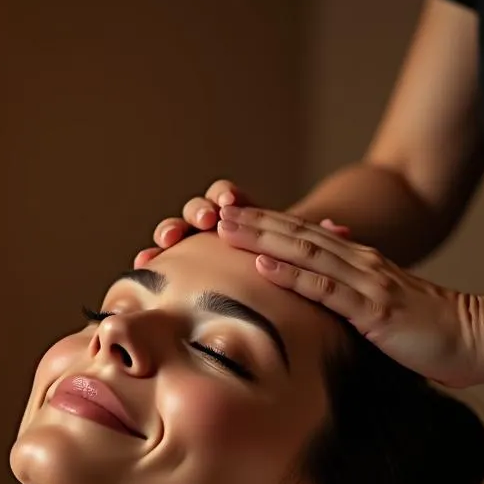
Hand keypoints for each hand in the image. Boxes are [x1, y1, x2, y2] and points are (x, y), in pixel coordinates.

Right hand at [134, 179, 349, 268]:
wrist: (271, 286)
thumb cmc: (290, 272)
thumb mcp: (306, 257)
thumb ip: (318, 242)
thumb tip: (340, 230)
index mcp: (242, 216)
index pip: (228, 197)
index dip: (225, 197)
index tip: (230, 203)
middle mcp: (213, 225)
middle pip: (198, 207)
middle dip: (198, 210)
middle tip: (204, 220)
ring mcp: (193, 244)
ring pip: (176, 228)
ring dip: (172, 228)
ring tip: (168, 239)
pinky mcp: (179, 265)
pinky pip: (161, 260)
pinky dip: (151, 257)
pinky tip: (144, 263)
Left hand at [218, 206, 483, 387]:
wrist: (476, 337)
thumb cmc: (427, 328)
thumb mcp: (381, 304)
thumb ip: (350, 293)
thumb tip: (318, 290)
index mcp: (359, 262)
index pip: (304, 237)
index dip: (265, 224)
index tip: (228, 217)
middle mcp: (359, 262)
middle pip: (297, 235)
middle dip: (253, 223)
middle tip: (213, 212)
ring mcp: (366, 282)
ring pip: (304, 254)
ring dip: (262, 240)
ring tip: (226, 229)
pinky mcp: (373, 309)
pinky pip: (326, 289)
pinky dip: (292, 276)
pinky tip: (264, 267)